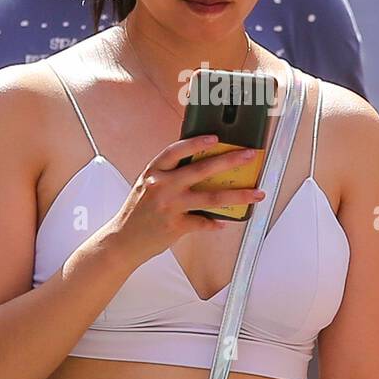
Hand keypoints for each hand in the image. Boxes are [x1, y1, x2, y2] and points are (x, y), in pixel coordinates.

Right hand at [106, 135, 265, 262]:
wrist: (122, 240)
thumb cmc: (138, 212)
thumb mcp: (147, 186)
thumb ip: (168, 175)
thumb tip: (200, 167)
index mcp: (154, 172)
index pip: (176, 150)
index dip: (196, 142)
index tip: (216, 137)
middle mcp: (162, 186)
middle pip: (202, 169)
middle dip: (230, 161)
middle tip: (249, 156)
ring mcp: (170, 206)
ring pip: (211, 197)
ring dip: (238, 195)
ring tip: (256, 193)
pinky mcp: (176, 226)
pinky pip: (204, 222)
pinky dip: (215, 223)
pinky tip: (224, 222)